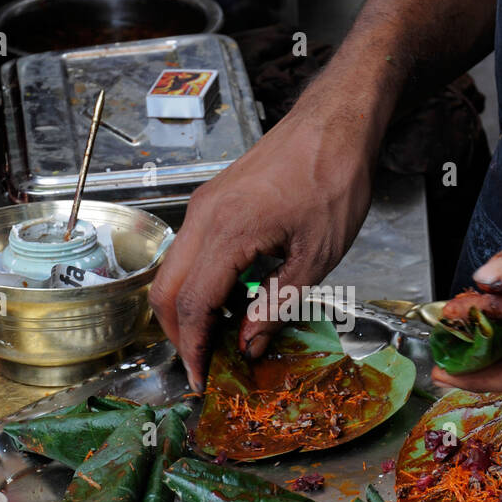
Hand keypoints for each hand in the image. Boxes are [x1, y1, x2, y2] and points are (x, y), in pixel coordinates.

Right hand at [150, 93, 377, 390]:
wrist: (335, 122)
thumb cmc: (334, 181)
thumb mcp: (316, 256)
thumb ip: (277, 304)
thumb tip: (248, 345)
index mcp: (228, 232)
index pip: (192, 304)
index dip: (193, 349)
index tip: (202, 379)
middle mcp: (204, 217)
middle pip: (166, 291)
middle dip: (179, 335)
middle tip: (205, 364)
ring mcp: (203, 206)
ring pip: (172, 271)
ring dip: (186, 310)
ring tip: (218, 338)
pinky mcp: (212, 201)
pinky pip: (190, 252)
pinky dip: (198, 284)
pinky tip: (227, 301)